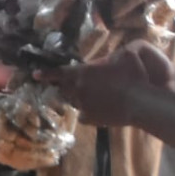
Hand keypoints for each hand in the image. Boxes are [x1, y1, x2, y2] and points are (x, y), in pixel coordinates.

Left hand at [39, 40, 174, 125]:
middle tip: (70, 85)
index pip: (57, 72)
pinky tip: (96, 110)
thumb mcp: (125, 56)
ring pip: (73, 101)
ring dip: (77, 98)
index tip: (34, 75)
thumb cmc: (133, 76)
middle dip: (65, 86)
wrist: (140, 102)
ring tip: (88, 96)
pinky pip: (83, 115)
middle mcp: (77, 89)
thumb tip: (109, 58)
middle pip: (64, 88)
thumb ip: (112, 56)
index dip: (45, 73)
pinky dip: (87, 112)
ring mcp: (82, 105)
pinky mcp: (90, 119)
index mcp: (81, 73)